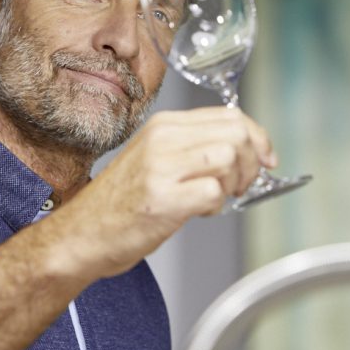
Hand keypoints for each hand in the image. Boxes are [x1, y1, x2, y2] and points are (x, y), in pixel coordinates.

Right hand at [56, 106, 276, 276]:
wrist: (82, 234)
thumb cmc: (121, 203)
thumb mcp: (157, 159)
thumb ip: (196, 148)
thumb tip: (248, 149)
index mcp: (164, 125)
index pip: (230, 115)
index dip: (258, 138)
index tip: (266, 158)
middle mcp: (162, 139)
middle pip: (236, 133)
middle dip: (251, 163)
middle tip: (238, 185)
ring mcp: (161, 168)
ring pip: (229, 157)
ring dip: (233, 184)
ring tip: (215, 198)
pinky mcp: (163, 200)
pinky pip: (213, 193)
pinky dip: (216, 206)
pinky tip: (198, 212)